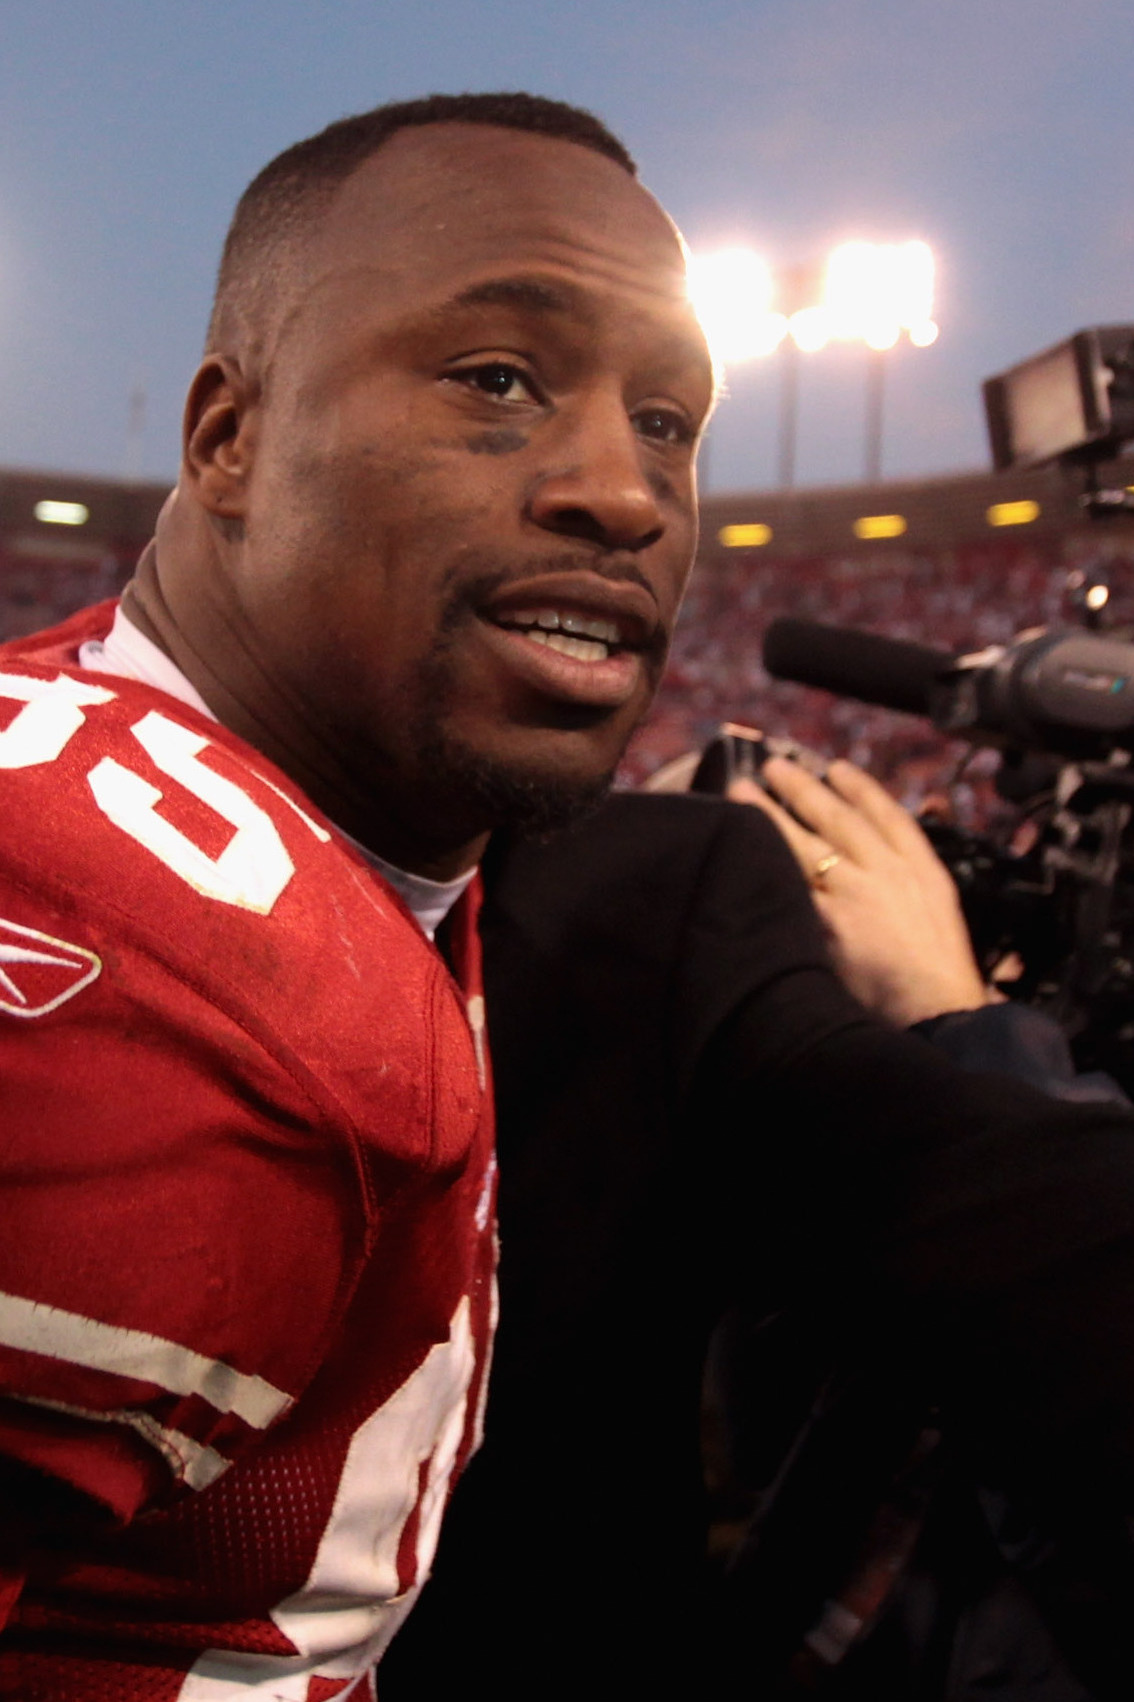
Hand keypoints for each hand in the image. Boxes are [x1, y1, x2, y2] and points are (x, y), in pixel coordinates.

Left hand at [730, 757, 990, 1025]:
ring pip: (803, 844)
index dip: (860, 787)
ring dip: (769, 814)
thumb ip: (913, 878)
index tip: (834, 767)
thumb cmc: (941, 972)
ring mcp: (854, 895)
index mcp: (922, 868)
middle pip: (837, 819)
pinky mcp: (827, 923)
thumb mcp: (942, 910)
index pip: (887, 814)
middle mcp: (886, 872)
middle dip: (803, 788)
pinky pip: (790, 886)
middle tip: (774, 766)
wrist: (939, 1012)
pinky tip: (741, 851)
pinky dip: (765, 865)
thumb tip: (888, 856)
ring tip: (740, 792)